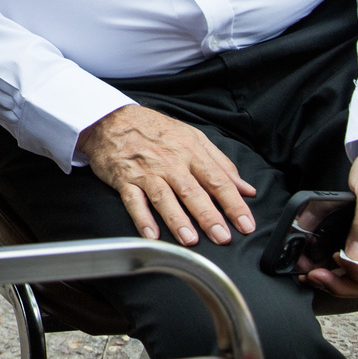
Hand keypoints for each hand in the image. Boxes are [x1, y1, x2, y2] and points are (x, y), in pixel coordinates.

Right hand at [78, 105, 255, 245]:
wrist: (111, 118)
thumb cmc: (154, 129)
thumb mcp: (192, 137)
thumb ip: (221, 164)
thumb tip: (246, 189)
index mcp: (190, 151)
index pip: (217, 180)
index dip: (233, 203)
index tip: (246, 224)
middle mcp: (169, 161)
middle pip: (192, 191)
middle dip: (208, 215)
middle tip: (221, 236)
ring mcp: (146, 171)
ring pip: (164, 197)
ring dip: (177, 219)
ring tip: (190, 240)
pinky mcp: (124, 178)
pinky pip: (133, 200)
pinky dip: (142, 218)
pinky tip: (151, 234)